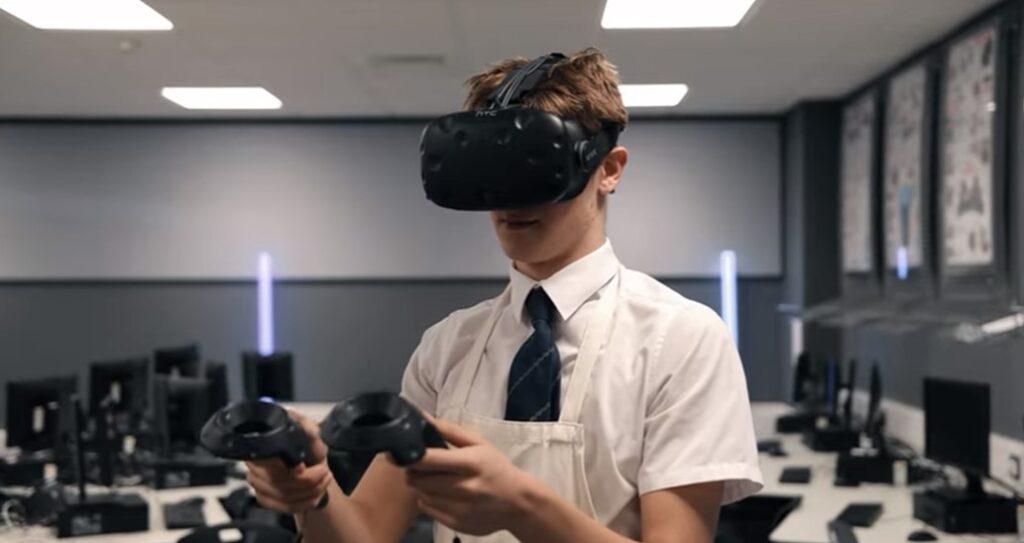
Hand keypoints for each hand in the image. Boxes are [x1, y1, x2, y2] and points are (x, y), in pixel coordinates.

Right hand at [244, 408, 333, 513]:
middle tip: (324, 473)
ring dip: (309, 491)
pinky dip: (304, 502)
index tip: (303, 466)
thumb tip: (292, 413)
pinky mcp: (264, 500)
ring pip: (283, 495)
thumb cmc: (306, 452)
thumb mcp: (311, 436)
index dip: (288, 468)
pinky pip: (284, 506)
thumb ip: (304, 425)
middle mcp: (254, 466)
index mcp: (262, 447)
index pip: (268, 462)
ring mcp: (257, 485)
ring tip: (323, 481)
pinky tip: (315, 495)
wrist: (308, 470)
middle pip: (277, 481)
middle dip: (306, 479)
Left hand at [406, 418, 534, 535]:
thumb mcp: (479, 443)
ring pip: (420, 494)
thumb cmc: (496, 467)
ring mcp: (458, 508)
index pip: (426, 460)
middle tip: (422, 465)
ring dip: (421, 485)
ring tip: (435, 479)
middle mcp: (463, 487)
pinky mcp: (455, 524)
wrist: (517, 502)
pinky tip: (441, 493)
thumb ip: (449, 430)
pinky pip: (427, 509)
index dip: (411, 455)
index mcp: (469, 463)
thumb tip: (422, 417)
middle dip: (414, 470)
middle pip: (417, 479)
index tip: (408, 451)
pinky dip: (428, 499)